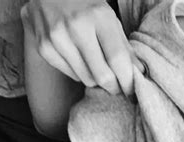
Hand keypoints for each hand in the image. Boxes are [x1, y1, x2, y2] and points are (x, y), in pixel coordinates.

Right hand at [21, 0, 141, 94]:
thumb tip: (139, 73)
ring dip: (96, 79)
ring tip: (96, 66)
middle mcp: (77, 27)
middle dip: (113, 86)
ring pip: (86, 79)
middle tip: (116, 86)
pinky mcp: (44, 47)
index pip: (117, 59)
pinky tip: (78, 58)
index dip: (127, 80)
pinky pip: (71, 75)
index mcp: (99, 16)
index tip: (131, 90)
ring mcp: (57, 38)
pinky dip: (79, 73)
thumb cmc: (84, 5)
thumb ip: (124, 46)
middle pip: (102, 76)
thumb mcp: (108, 17)